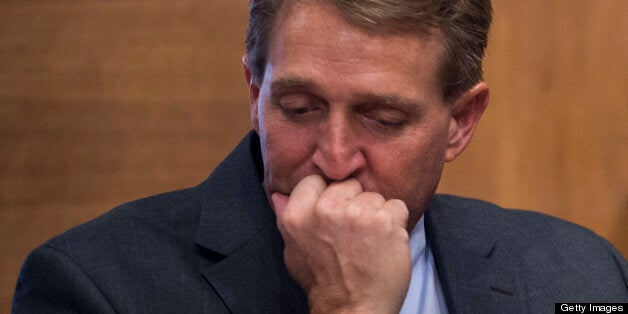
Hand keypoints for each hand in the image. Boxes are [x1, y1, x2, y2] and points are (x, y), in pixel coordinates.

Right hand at [272, 175, 410, 313]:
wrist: (352, 309)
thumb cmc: (323, 282)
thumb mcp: (293, 250)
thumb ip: (286, 218)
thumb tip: (278, 194)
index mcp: (298, 214)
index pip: (316, 180)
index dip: (328, 195)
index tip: (334, 214)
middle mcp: (326, 209)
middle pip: (348, 185)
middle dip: (354, 203)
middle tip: (353, 232)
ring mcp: (358, 213)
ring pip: (374, 196)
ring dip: (376, 215)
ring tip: (369, 241)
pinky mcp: (386, 221)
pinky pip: (397, 206)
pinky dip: (396, 223)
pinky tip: (385, 242)